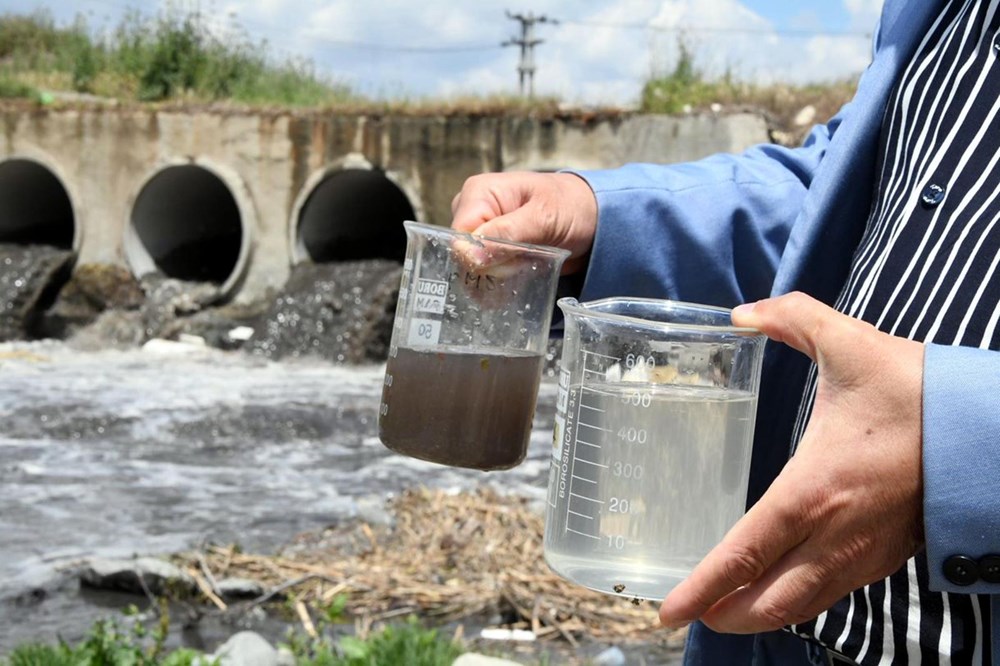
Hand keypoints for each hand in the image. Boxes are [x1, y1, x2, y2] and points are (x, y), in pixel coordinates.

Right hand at [451, 171, 597, 273]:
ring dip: (496, 277)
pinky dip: (498, 282)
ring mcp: (479, 232)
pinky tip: (518, 279)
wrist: (592, 217)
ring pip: (471, 268)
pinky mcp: (489, 250)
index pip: (458, 236)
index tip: (510, 260)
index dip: (478, 257)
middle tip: (523, 261)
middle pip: (462, 254)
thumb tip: (469, 257)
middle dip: (490, 268)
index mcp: (478, 193)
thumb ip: (508, 235)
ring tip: (525, 267)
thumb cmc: (570, 206)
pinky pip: (481, 274)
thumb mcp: (543, 217)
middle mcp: (472, 211)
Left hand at [659, 292, 925, 632]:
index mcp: (812, 490)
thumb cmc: (917, 391)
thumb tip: (742, 312)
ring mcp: (863, 553)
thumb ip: (791, 319)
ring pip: (802, 604)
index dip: (702, 587)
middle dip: (723, 615)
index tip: (668, 612)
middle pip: (768, 600)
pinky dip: (795, 600)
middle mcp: (834, 535)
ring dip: (759, 615)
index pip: (744, 553)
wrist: (991, 428)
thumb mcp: (849, 343)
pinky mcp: (885, 556)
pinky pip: (830, 592)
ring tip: (723, 611)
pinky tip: (778, 587)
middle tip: (687, 615)